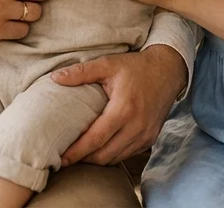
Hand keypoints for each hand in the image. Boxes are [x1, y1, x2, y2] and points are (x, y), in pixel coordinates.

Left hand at [52, 45, 187, 166]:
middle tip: (65, 159)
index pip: (95, 139)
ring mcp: (145, 135)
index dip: (76, 152)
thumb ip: (81, 72)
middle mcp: (136, 126)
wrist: (168, 70)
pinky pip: (127, 154)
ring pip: (116, 158)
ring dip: (97, 160)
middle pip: (104, 155)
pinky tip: (99, 150)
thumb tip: (55, 78)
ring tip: (79, 156)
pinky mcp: (150, 138)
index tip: (60, 158)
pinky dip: (112, 155)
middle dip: (83, 160)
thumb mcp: (108, 64)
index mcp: (124, 109)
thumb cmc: (136, 66)